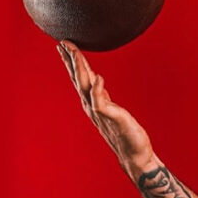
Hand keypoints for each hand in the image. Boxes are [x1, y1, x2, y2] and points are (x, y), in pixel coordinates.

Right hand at [56, 40, 155, 172]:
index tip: (64, 46)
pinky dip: (98, 89)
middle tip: (63, 42)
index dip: (72, 61)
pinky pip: (100, 102)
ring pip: (86, 86)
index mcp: (93, 102)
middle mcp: (92, 106)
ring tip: (75, 52)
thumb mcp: (111, 109)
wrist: (134, 154)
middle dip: (71, 60)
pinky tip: (99, 77)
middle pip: (79, 78)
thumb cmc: (125, 133)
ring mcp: (100, 112)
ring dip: (80, 69)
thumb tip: (96, 81)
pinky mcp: (111, 117)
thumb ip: (102, 95)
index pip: (80, 77)